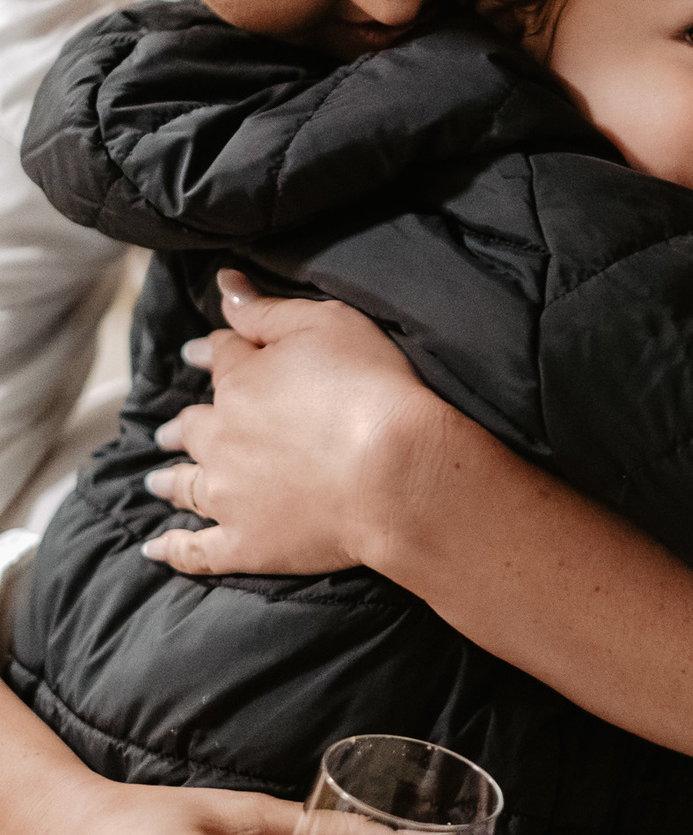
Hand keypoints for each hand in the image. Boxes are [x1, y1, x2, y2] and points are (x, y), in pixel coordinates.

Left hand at [142, 272, 448, 578]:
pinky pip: (196, 550)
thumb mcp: (326, 324)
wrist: (395, 472)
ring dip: (170, 480)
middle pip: (194, 426)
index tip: (198, 354)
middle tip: (170, 429)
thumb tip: (224, 285)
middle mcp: (222, 437)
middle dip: (182, 424)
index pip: (220, 358)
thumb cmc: (371, 389)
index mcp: (241, 381)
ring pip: (187, 486)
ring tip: (157, 481)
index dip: (211, 353)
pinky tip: (155, 548)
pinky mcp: (246, 543)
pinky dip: (173, 548)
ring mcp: (229, 494)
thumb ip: (267, 309)